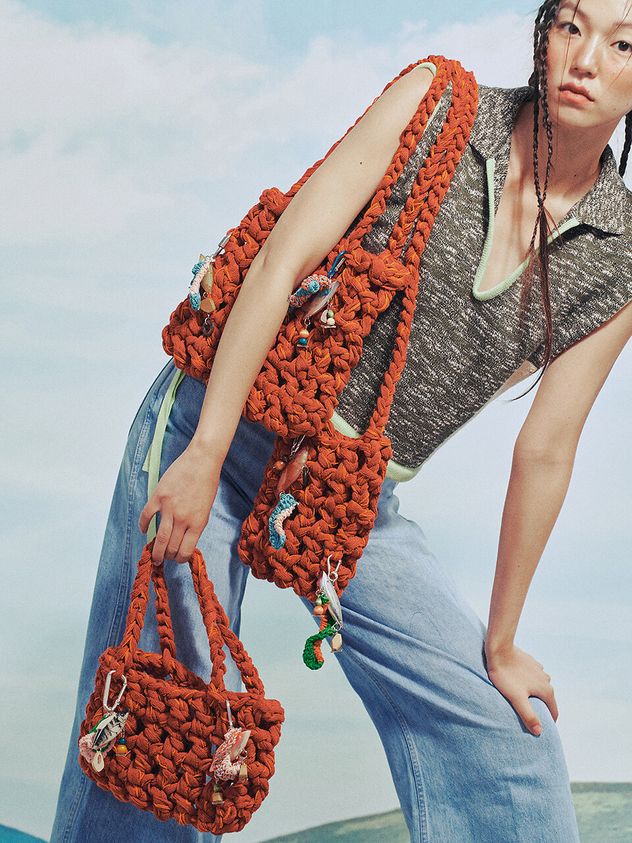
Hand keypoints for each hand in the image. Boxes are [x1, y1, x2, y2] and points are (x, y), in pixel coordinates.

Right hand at [138, 441, 221, 565]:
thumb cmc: (207, 483)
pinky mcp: (158, 496)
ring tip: (153, 556)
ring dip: (155, 550)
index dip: (180, 559)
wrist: (202, 460)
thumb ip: (195, 524)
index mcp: (198, 522)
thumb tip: (183, 539)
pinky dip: (143, 525)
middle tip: (163, 559)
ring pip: (158, 537)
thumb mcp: (206, 508)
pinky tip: (143, 530)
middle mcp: (183, 518)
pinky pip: (146, 516)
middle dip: (167, 556)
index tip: (177, 559)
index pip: (186, 550)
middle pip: (171, 547)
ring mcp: (169, 508)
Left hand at [483, 642, 557, 735]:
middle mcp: (546, 679)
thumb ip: (528, 715)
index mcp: (546, 690)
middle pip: (546, 699)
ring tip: (522, 700)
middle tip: (529, 716)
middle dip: (540, 708)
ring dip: (534, 694)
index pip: (553, 711)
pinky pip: (532, 677)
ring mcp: (538, 669)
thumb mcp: (516, 699)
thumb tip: (540, 732)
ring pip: (539, 686)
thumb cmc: (506, 675)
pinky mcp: (530, 662)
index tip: (540, 730)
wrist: (499, 649)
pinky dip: (528, 683)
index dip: (548, 723)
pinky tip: (518, 684)